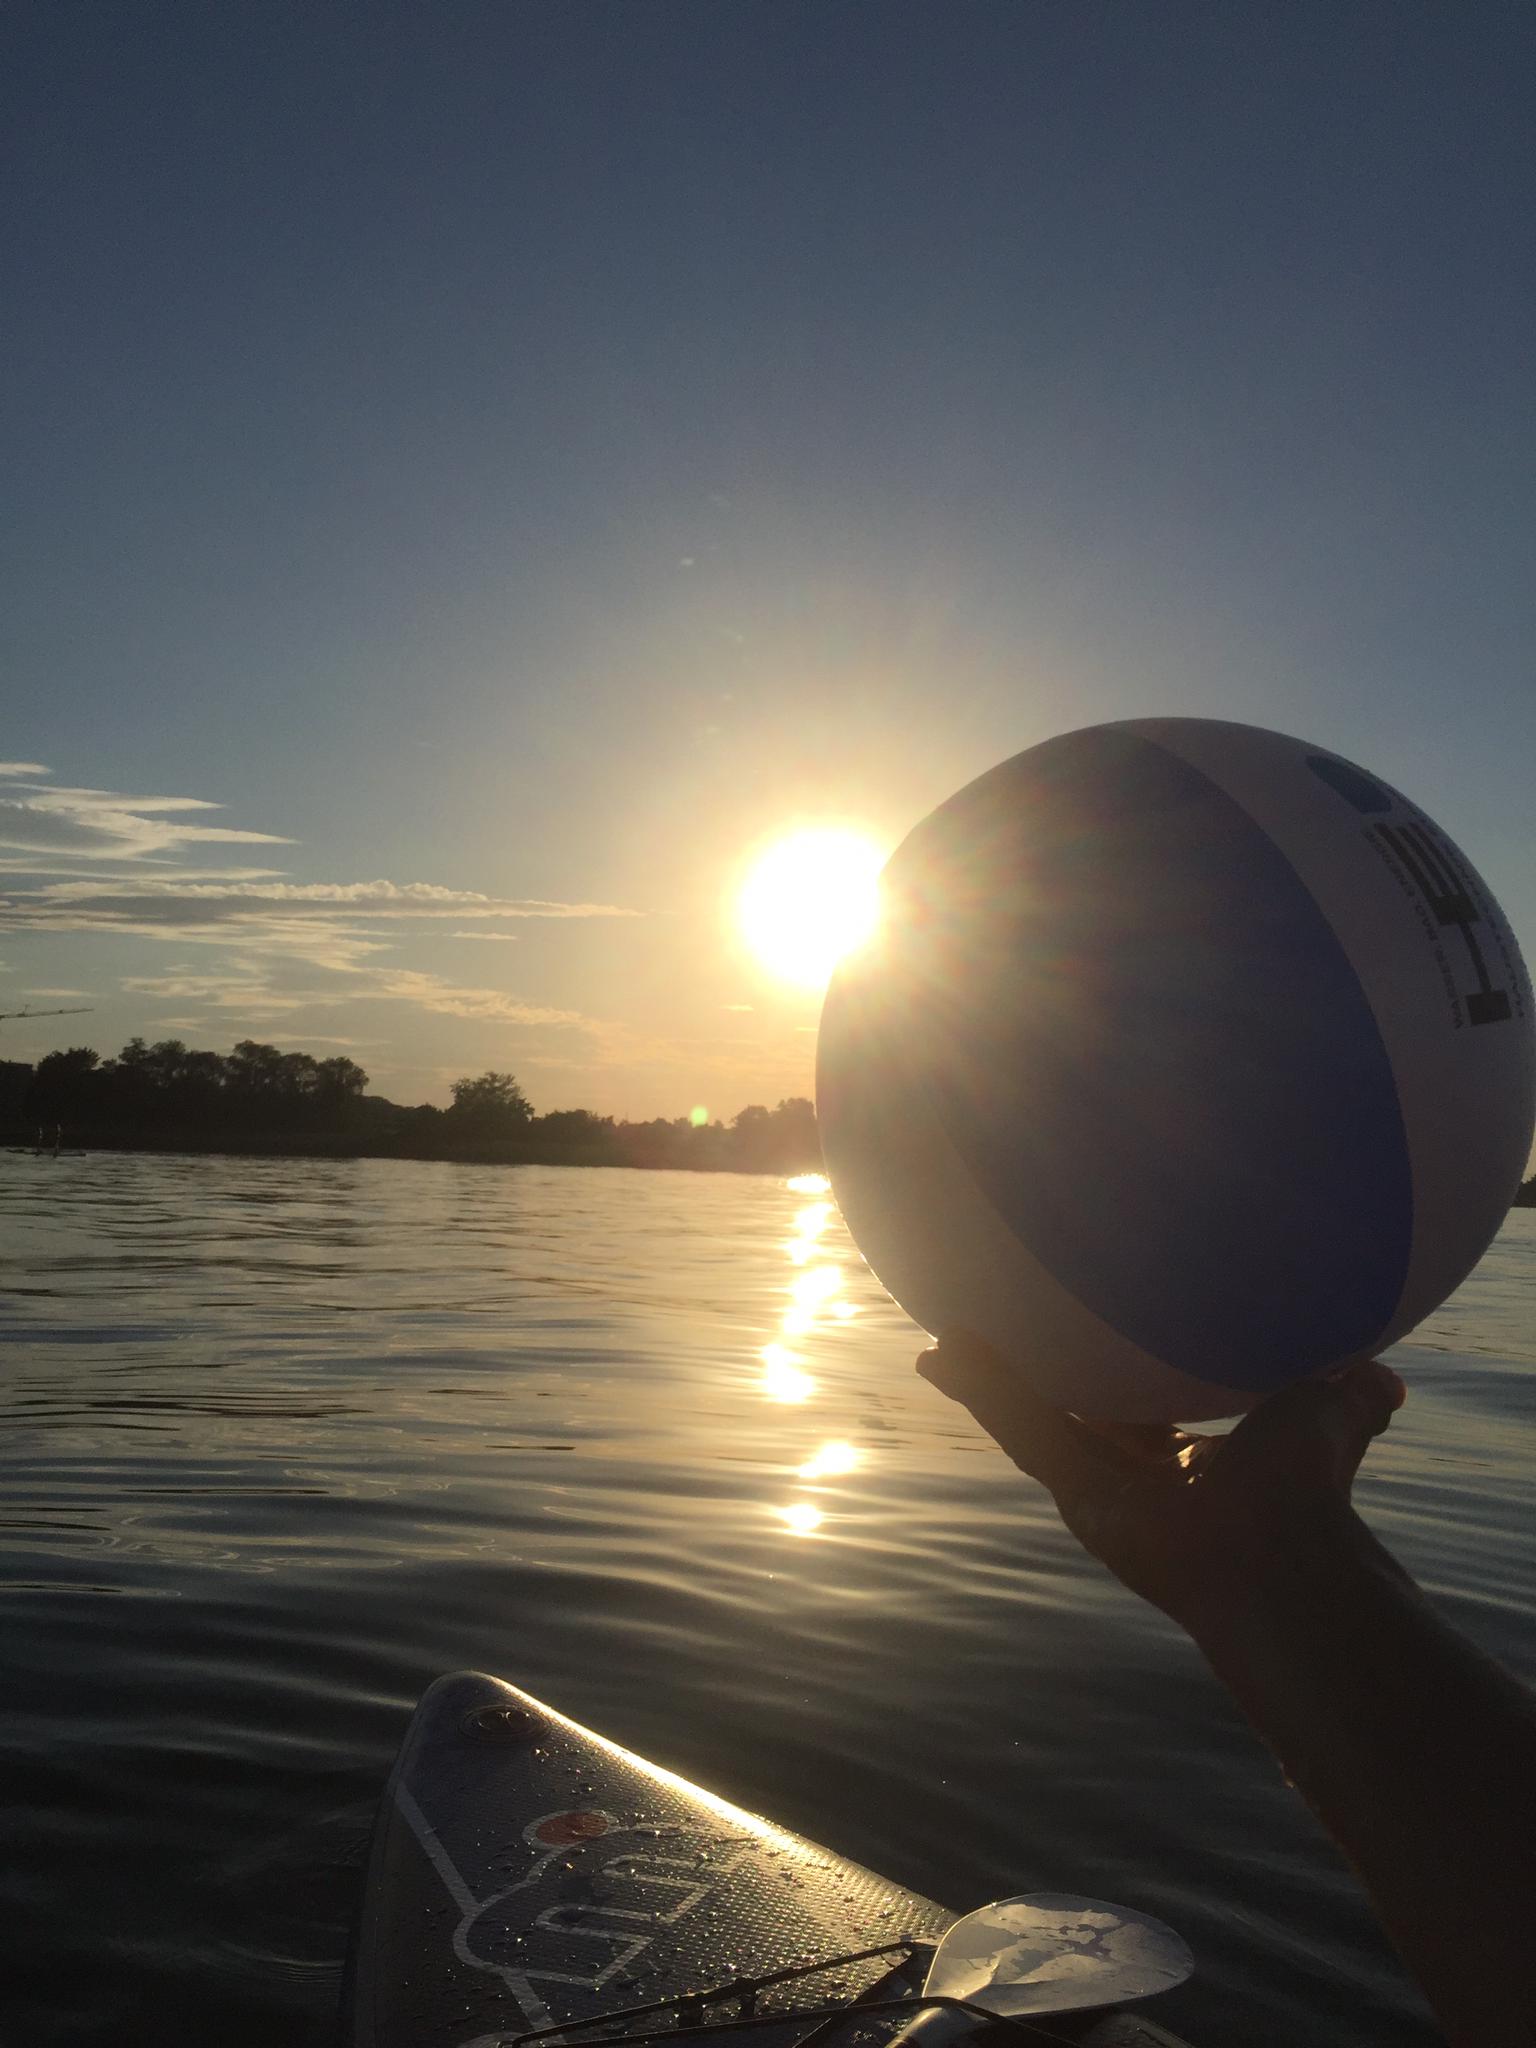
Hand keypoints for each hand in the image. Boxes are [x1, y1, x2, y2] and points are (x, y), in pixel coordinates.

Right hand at [917, 1332, 1405, 1637]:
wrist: (1286, 1559)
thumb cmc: (1312, 1495)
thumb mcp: (1324, 1417)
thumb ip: (1349, 1394)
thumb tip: (1389, 1380)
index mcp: (1184, 1466)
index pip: (1136, 1413)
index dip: (1111, 1377)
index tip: (1084, 1335)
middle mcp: (1135, 1484)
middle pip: (1067, 1420)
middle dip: (1028, 1384)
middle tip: (981, 1339)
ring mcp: (1099, 1495)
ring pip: (1031, 1425)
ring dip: (987, 1384)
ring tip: (940, 1344)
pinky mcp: (1076, 1495)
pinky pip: (1022, 1431)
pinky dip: (985, 1392)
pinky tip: (944, 1355)